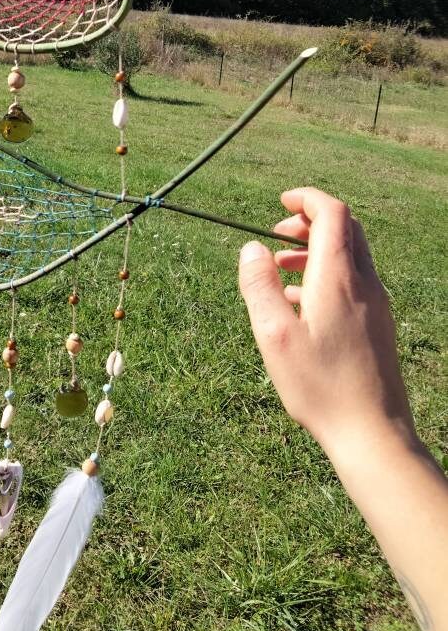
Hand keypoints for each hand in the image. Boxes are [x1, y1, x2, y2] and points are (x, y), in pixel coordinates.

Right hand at [237, 186, 414, 457]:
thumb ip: (259, 286)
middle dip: (310, 222)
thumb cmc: (320, 386)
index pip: (333, 213)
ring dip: (316, 249)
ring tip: (281, 268)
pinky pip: (354, 281)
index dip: (307, 199)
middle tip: (277, 234)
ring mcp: (376, 304)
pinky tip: (300, 303)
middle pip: (346, 229)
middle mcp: (365, 283)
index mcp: (339, 278)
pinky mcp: (379, 324)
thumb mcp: (274, 334)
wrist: (373, 431)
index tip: (281, 202)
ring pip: (350, 256)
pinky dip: (327, 274)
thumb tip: (251, 248)